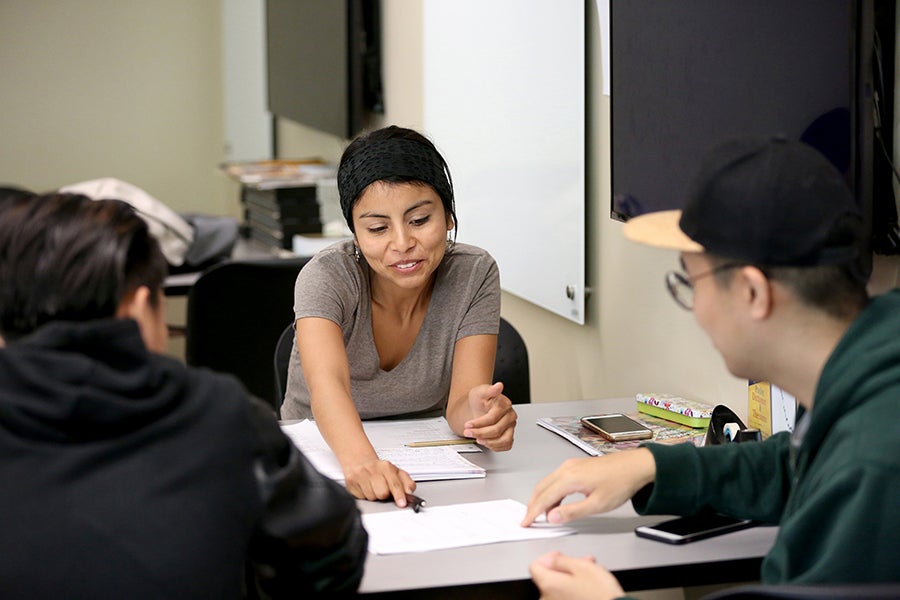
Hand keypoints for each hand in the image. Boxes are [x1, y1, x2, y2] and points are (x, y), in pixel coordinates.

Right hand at [343, 457, 415, 505]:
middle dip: (384, 495)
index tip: (402, 503)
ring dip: (374, 496)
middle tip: (383, 490)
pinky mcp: (350, 482)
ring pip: (371, 497)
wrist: (360, 462)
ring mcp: (360, 475)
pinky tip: (365, 488)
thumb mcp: (396, 473)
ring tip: (373, 488)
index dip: (399, 495)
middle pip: (382, 493)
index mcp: (386, 467)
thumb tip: (410, 492)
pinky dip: (364, 496)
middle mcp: (373, 469)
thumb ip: (407, 482)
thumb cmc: (379, 470)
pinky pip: (361, 498)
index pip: (394, 483)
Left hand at [463, 382, 516, 450]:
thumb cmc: (479, 400)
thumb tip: (499, 386)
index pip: (493, 417)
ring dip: (489, 442)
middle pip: (497, 430)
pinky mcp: (509, 435)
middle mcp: (510, 416)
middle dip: (480, 433)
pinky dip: (495, 446)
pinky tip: (485, 442)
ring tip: (478, 439)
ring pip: (504, 440)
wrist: (478, 408)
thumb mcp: (480, 392)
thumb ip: (489, 390)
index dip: (479, 423)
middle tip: (468, 432)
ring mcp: (510, 426)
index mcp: (505, 404)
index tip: (468, 424)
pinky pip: (506, 445)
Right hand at [521, 448, 655, 525]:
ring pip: (547, 482)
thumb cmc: (620, 483)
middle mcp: (567, 469)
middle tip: (528, 519)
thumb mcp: (597, 504)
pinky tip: (555, 502)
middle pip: (541, 488)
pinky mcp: (576, 465)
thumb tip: (552, 517)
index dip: (533, 512)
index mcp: (570, 478)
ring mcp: (571, 465)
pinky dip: (550, 491)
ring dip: (541, 498)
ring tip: (541, 514)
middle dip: (533, 504)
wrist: (635, 466)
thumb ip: (572, 512)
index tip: (525, 522)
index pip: (544, 497)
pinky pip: (556, 479)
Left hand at [530, 551, 624, 599]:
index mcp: (548, 585)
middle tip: (581, 561)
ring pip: (560, 586)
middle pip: (550, 576)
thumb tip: (552, 560)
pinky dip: (575, 588)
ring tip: (591, 572)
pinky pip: (566, 596)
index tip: (559, 555)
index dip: (548, 557)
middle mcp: (548, 599)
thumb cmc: (600, 594)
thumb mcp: (581, 567)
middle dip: (566, 566)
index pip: (535, 566)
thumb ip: (561, 560)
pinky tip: (590, 585)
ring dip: (573, 576)